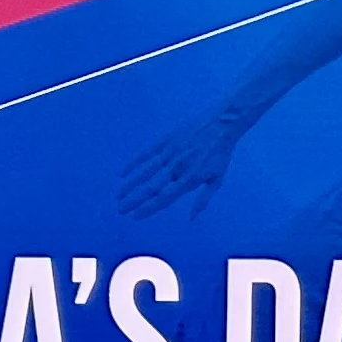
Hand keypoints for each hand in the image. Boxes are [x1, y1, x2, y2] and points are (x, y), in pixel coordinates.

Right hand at [118, 114, 240, 218]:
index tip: (135, 216)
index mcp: (189, 180)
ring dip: (130, 185)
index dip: (148, 209)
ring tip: (118, 196)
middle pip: (150, 188)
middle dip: (133, 201)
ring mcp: (170, 153)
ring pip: (145, 172)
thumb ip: (203, 199)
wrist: (223, 122)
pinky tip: (122, 173)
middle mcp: (177, 168)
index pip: (164, 199)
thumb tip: (191, 219)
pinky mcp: (166, 139)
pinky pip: (146, 153)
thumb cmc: (220, 153)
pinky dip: (133, 163)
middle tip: (120, 210)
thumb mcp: (217, 179)